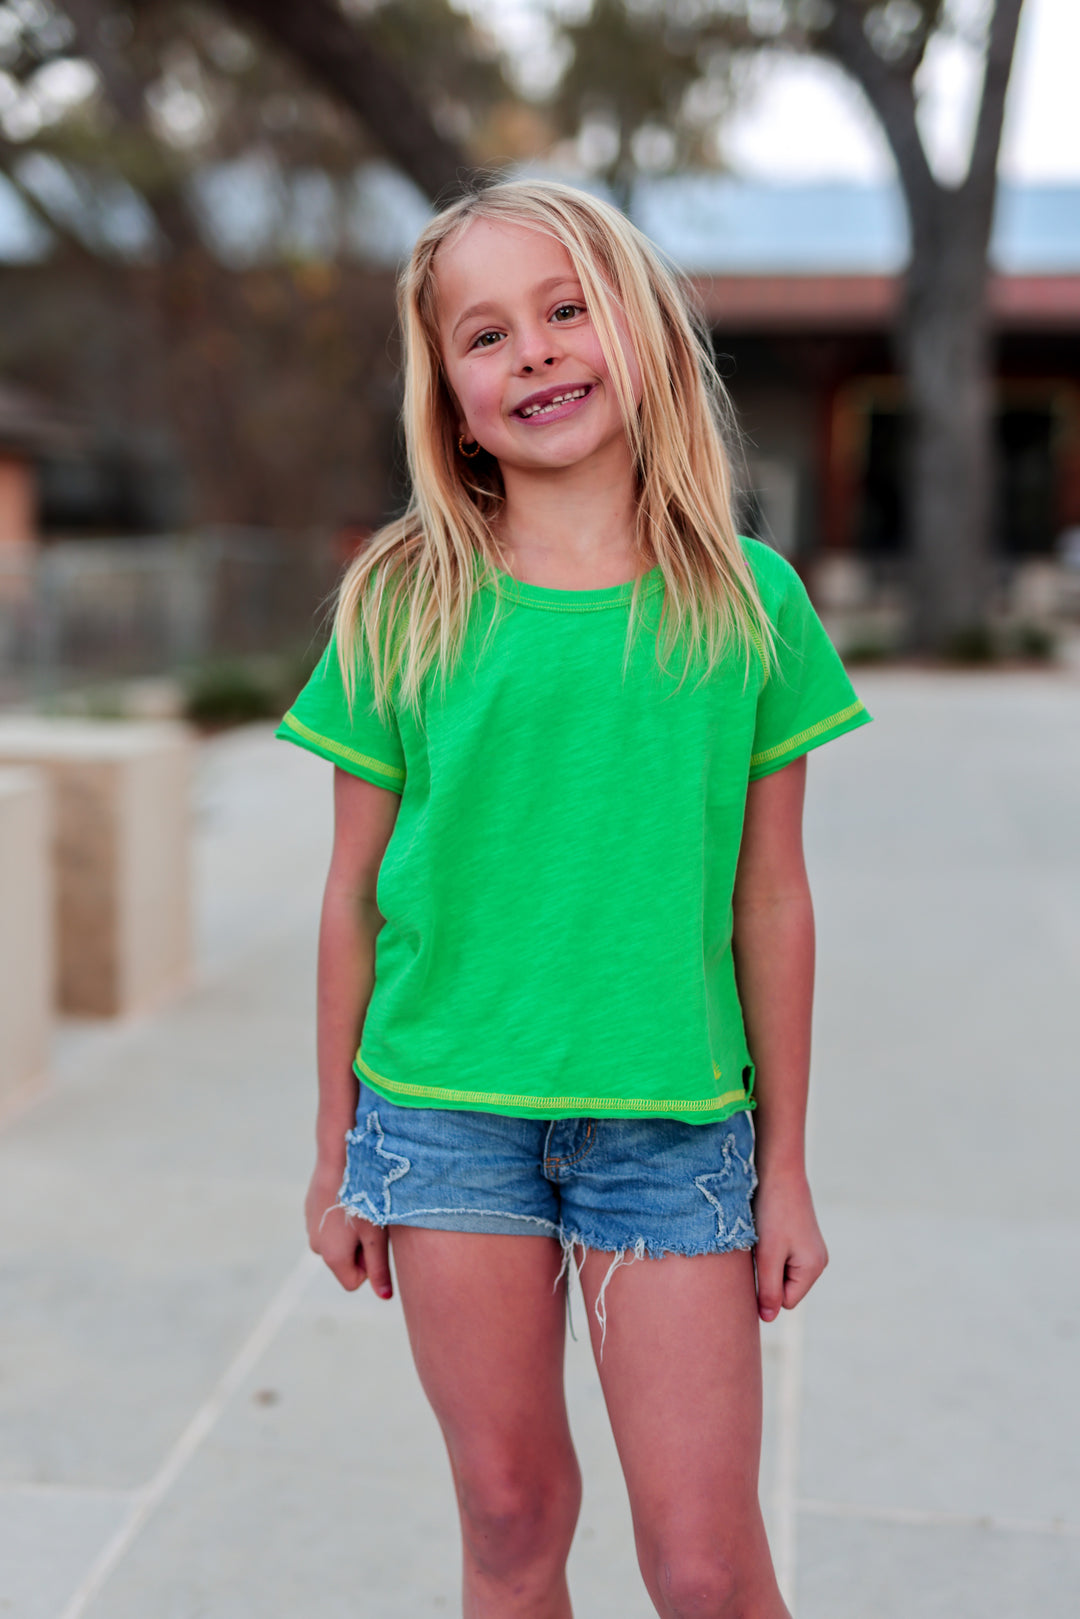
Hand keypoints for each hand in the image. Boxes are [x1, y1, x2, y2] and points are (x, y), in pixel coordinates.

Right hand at [304, 1163, 392, 1298]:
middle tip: (372, 1222)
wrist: (341, 1158)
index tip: (376, 1241)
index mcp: (333, 1257)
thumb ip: (380, 1270)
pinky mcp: (310, 1210)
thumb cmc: (365, 1198)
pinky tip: (349, 1196)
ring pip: (338, 1242)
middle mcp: (316, 1247)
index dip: (369, 1265)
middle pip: (345, 1262)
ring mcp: (310, 1227)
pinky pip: (329, 1224)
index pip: (354, 1281)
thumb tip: (385, 1298)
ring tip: (361, 1206)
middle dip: (359, 1248)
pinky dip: (340, 1216)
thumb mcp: (378, 1236)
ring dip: (351, 1231)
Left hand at [752, 1166, 827, 1322]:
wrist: (778, 1172)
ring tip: (762, 1238)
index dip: (766, 1290)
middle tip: (759, 1249)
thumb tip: (768, 1319)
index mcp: (813, 1268)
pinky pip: (781, 1258)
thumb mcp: (767, 1255)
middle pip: (784, 1289)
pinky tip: (765, 1231)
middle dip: (767, 1275)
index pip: (786, 1302)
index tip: (757, 1264)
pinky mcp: (800, 1239)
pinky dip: (769, 1250)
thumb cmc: (773, 1213)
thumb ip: (768, 1289)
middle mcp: (817, 1262)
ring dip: (766, 1261)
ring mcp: (810, 1250)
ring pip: (780, 1273)